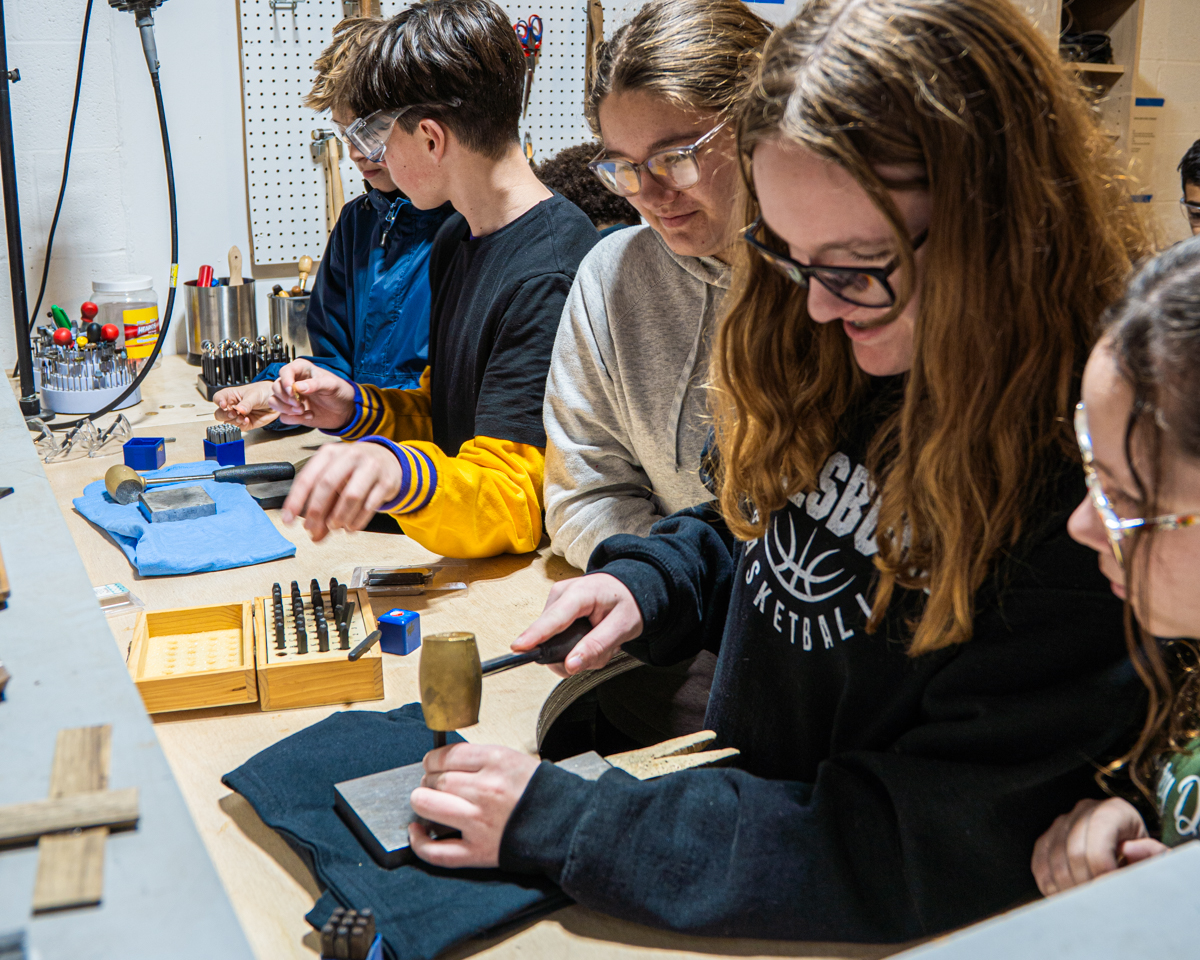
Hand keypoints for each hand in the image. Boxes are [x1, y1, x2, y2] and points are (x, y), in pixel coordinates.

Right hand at [214, 381, 277, 428]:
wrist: (276, 400)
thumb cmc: (263, 392)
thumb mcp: (255, 395)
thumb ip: (247, 403)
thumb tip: (239, 410)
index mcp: (231, 395)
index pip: (218, 398)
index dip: (219, 402)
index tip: (224, 405)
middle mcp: (232, 406)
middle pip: (219, 413)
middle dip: (225, 415)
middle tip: (234, 413)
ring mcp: (238, 416)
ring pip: (227, 422)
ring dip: (234, 421)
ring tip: (243, 417)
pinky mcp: (245, 423)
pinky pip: (238, 427)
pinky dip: (241, 425)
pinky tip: (247, 420)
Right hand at [267, 359, 355, 429]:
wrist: (345, 410)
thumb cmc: (339, 392)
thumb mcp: (331, 385)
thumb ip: (316, 384)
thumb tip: (298, 387)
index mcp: (301, 370)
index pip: (285, 371)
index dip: (286, 381)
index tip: (293, 391)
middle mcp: (293, 382)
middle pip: (276, 387)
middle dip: (286, 398)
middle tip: (300, 404)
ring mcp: (291, 398)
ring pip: (274, 401)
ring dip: (286, 409)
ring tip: (303, 410)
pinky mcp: (293, 412)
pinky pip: (283, 416)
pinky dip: (294, 419)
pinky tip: (309, 415)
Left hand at [280, 441, 400, 540]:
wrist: (388, 460)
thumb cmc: (355, 471)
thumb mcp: (336, 481)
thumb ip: (323, 507)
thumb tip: (315, 536)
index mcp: (330, 453)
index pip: (308, 477)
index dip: (296, 500)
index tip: (288, 520)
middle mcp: (349, 455)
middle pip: (327, 485)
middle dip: (317, 511)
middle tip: (312, 529)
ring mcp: (370, 466)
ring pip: (350, 496)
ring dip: (339, 518)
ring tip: (335, 527)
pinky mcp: (386, 480)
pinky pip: (370, 505)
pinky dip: (358, 521)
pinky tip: (351, 527)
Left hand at [408, 743, 539, 868]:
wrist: (566, 824)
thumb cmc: (541, 792)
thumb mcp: (515, 759)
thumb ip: (481, 758)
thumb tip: (446, 762)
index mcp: (496, 761)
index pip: (446, 755)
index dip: (433, 760)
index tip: (433, 764)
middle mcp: (485, 789)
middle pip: (435, 779)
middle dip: (429, 780)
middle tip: (434, 784)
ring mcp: (479, 822)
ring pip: (428, 806)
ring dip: (421, 802)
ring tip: (426, 802)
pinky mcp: (478, 852)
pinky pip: (437, 851)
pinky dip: (420, 842)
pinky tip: (417, 832)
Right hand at [512, 572, 643, 676]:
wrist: (627, 587)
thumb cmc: (627, 602)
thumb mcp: (623, 627)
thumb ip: (597, 647)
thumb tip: (570, 665)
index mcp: (580, 593)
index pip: (554, 618)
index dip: (535, 635)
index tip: (518, 648)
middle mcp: (561, 595)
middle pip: (551, 638)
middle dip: (576, 654)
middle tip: (604, 649)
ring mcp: (555, 602)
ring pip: (554, 643)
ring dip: (578, 651)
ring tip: (601, 641)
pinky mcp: (554, 611)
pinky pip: (556, 638)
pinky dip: (575, 645)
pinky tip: (591, 637)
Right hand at [1031, 797, 1166, 895]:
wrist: (1127, 854)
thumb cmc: (1143, 858)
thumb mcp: (1157, 856)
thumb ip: (1152, 854)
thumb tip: (1128, 849)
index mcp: (1113, 810)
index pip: (1098, 841)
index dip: (1104, 872)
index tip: (1114, 892)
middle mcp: (1083, 811)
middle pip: (1073, 852)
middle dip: (1086, 884)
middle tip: (1100, 902)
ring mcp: (1060, 823)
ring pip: (1054, 861)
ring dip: (1069, 889)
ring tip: (1087, 902)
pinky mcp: (1046, 839)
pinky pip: (1039, 865)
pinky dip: (1052, 886)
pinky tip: (1069, 896)